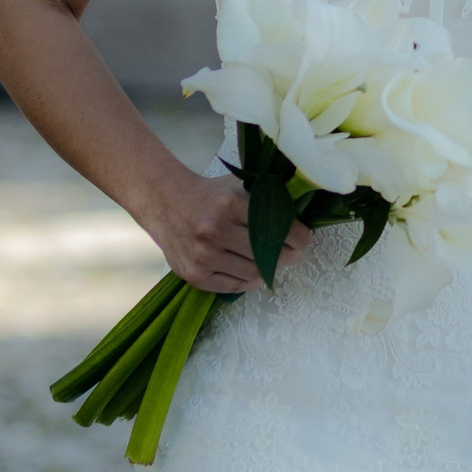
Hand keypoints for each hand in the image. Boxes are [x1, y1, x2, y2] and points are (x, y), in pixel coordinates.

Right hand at [138, 170, 308, 293]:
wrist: (166, 203)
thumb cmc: (210, 195)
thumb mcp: (238, 185)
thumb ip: (266, 197)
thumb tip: (304, 212)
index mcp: (229, 204)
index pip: (278, 227)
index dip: (299, 236)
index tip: (303, 237)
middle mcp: (214, 230)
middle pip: (268, 254)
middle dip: (289, 255)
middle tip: (294, 252)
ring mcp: (202, 255)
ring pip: (254, 273)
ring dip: (270, 270)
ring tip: (273, 261)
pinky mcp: (194, 274)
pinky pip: (234, 286)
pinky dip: (250, 282)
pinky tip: (254, 273)